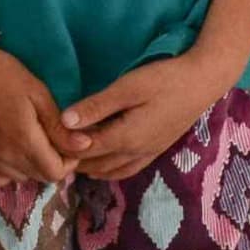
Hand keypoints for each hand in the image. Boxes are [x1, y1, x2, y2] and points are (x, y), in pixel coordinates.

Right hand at [0, 38, 83, 190]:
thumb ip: (59, 125)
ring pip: (20, 178)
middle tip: (53, 140)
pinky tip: (9, 157)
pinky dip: (6, 174)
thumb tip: (85, 146)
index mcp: (25, 141)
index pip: (56, 172)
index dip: (69, 161)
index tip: (68, 143)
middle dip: (53, 162)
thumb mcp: (37, 92)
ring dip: (32, 167)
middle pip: (40, 177)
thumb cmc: (1, 73)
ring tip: (32, 144)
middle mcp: (6, 156)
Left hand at [59, 53, 230, 182]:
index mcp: (126, 138)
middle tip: (52, 149)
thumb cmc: (165, 79)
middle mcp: (136, 152)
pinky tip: (101, 161)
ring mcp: (148, 153)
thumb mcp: (128, 87)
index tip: (46, 138)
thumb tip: (65, 121)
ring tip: (70, 156)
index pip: (86, 151)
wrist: (203, 81)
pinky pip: (128, 169)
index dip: (64, 147)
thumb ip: (97, 106)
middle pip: (96, 165)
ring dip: (90, 167)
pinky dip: (109, 170)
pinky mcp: (157, 148)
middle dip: (74, 160)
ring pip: (111, 171)